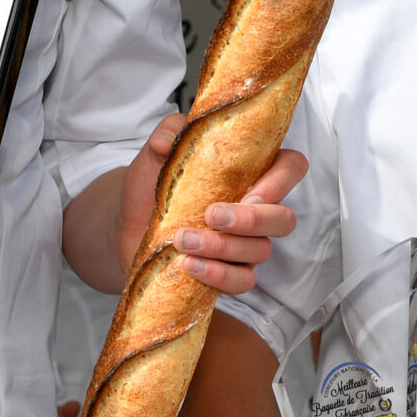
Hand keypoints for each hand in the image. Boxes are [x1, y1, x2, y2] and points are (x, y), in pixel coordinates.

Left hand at [113, 113, 307, 295]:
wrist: (126, 224)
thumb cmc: (151, 184)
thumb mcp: (156, 154)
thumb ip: (168, 134)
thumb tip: (172, 135)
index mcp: (250, 172)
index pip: (291, 167)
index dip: (282, 180)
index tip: (252, 190)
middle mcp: (255, 209)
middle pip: (284, 218)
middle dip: (252, 220)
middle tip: (213, 215)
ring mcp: (245, 244)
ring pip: (261, 251)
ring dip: (222, 247)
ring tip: (184, 240)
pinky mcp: (229, 272)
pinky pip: (243, 281)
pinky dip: (219, 275)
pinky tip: (191, 265)